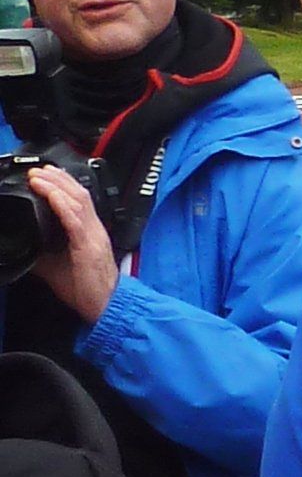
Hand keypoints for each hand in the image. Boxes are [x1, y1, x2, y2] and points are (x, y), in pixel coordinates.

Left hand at [25, 161, 116, 323]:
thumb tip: (22, 245)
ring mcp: (93, 236)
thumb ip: (42, 252)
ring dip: (56, 187)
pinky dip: (63, 205)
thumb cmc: (86, 288)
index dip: (62, 183)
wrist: (105, 306)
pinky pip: (75, 221)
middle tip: (36, 170)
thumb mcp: (56, 266)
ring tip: (38, 178)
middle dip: (56, 178)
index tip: (43, 174)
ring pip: (77, 202)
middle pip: (78, 193)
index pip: (77, 199)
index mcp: (89, 231)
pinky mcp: (89, 247)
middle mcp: (94, 229)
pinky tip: (52, 195)